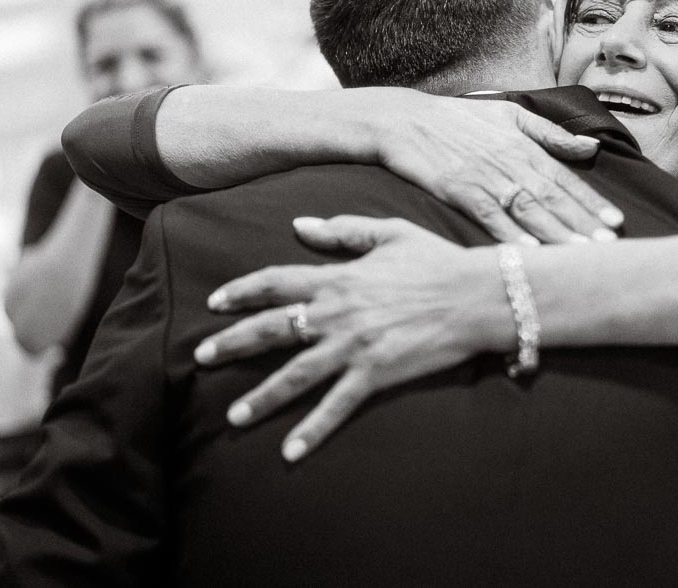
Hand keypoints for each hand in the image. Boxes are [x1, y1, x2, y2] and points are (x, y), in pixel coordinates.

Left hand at [195, 215, 512, 461]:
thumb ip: (342, 230)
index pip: (276, 282)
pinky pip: (337, 407)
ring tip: (233, 416)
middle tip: (200, 357)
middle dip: (234, 344)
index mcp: (339, 278)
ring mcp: (355, 347)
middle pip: (273, 329)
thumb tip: (300, 224)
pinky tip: (289, 453)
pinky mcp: (376, 375)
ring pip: (296, 375)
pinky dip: (312, 431)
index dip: (242, 291)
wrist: (477, 296)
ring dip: (262, 396)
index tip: (215, 302)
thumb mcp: (389, 233)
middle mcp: (338, 313)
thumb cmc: (436, 261)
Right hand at [377, 94, 622, 244]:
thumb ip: (551, 133)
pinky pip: (488, 216)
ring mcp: (484, 177)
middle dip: (581, 224)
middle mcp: (510, 162)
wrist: (404, 120)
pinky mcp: (458, 191)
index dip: (591, 201)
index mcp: (524, 146)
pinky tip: (527, 250)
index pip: (565, 178)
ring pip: (527, 209)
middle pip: (552, 198)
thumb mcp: (509, 115)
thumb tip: (591, 147)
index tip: (616, 222)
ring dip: (554, 233)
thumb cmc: (459, 119)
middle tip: (608, 248)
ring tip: (580, 254)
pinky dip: (508, 233)